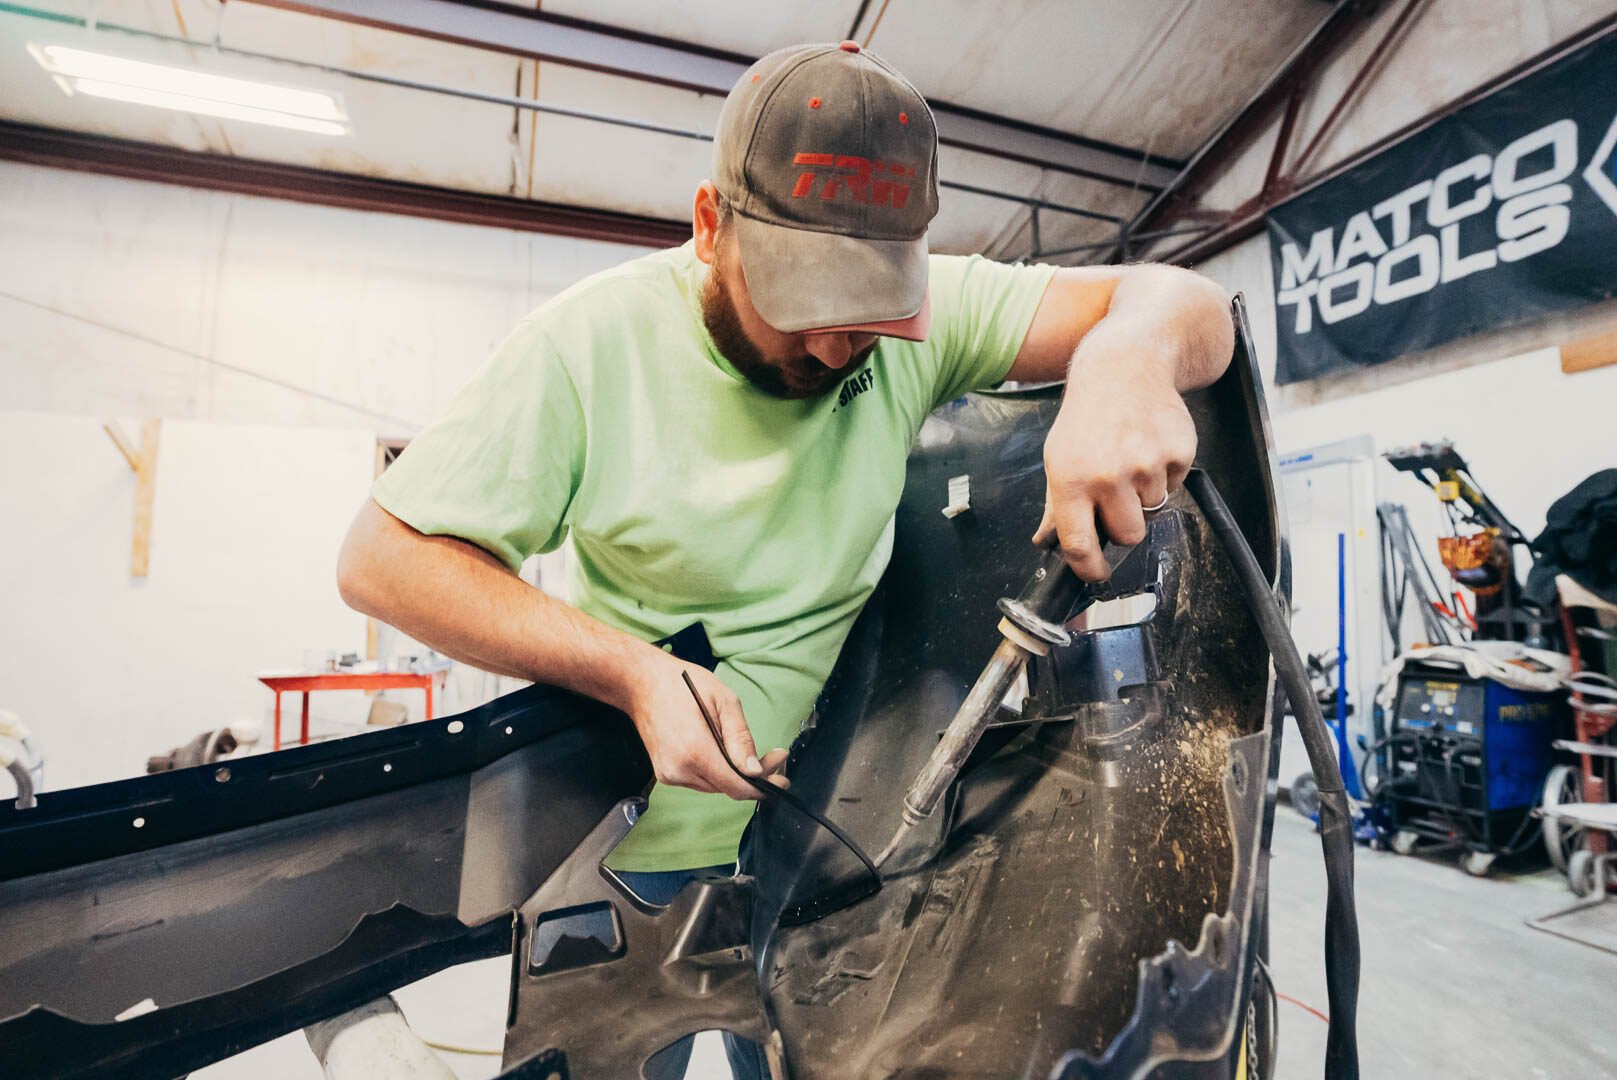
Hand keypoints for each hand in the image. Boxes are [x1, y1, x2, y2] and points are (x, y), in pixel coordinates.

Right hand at [624, 650, 788, 800]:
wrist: (642, 683)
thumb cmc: (681, 684)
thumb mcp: (723, 701)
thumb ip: (741, 739)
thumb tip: (755, 770)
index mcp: (695, 751)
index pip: (737, 787)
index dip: (763, 786)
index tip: (781, 777)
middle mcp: (679, 770)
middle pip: (728, 788)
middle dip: (752, 776)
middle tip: (772, 758)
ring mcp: (669, 775)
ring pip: (715, 786)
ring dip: (733, 773)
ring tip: (742, 749)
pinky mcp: (665, 774)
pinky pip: (701, 780)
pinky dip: (715, 770)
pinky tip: (719, 749)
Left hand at [1034, 358, 1196, 581]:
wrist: (1124, 368)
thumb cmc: (1087, 417)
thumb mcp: (1057, 457)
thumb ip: (1055, 505)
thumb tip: (1046, 542)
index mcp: (1071, 480)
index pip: (1079, 545)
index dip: (1090, 569)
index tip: (1096, 573)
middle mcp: (1109, 474)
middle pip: (1127, 536)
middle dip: (1124, 527)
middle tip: (1116, 499)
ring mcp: (1147, 463)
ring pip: (1154, 511)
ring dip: (1144, 496)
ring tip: (1131, 460)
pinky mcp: (1178, 453)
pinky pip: (1175, 486)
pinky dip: (1164, 475)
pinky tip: (1149, 448)